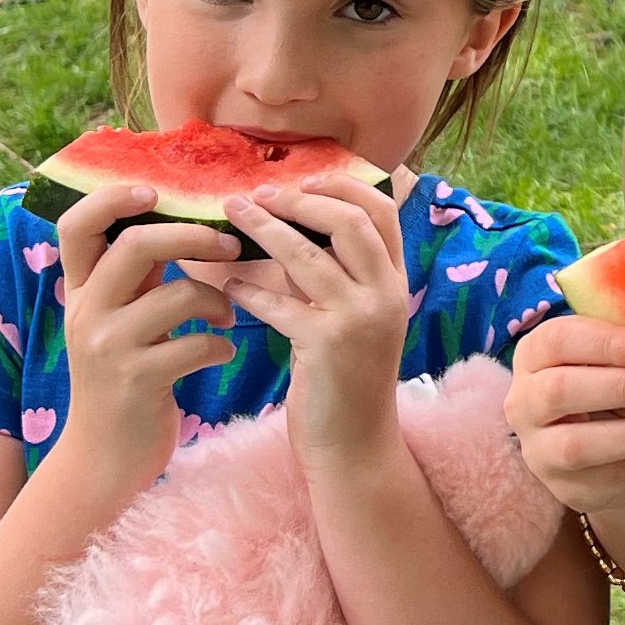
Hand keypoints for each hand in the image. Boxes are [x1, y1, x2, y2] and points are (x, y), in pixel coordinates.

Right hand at [54, 186, 237, 507]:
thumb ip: (133, 278)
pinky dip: (219, 346)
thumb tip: (177, 224)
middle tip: (229, 246)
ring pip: (177, 293)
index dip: (112, 198)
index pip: (76, 224)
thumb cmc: (123, 380)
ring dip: (217, 299)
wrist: (103, 458)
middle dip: (194, 237)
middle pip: (137, 245)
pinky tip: (220, 354)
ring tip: (227, 315)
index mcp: (81, 291)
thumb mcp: (114, 323)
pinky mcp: (136, 381)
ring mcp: (108, 347)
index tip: (155, 192)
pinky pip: (195, 344)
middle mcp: (87, 312)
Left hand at [218, 179, 411, 466]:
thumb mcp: (353, 319)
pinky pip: (280, 303)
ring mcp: (360, 319)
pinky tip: (229, 287)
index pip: (381, 210)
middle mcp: (385, 294)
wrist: (354, 445)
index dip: (341, 185)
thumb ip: (334, 276)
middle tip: (258, 193)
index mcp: (395, 282)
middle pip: (349, 220)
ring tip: (233, 215)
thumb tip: (291, 228)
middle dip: (299, 199)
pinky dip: (250, 290)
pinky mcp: (327, 345)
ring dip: (264, 229)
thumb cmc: (346, 380)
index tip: (301, 179)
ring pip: (308, 253)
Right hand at [505, 314, 624, 526]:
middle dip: (623, 387)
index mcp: (535, 354)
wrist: (619, 450)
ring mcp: (539, 449)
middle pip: (559, 390)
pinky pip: (607, 477)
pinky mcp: (565, 487)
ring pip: (577, 444)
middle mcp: (524, 401)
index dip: (606, 343)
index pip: (556, 339)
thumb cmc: (619, 388)